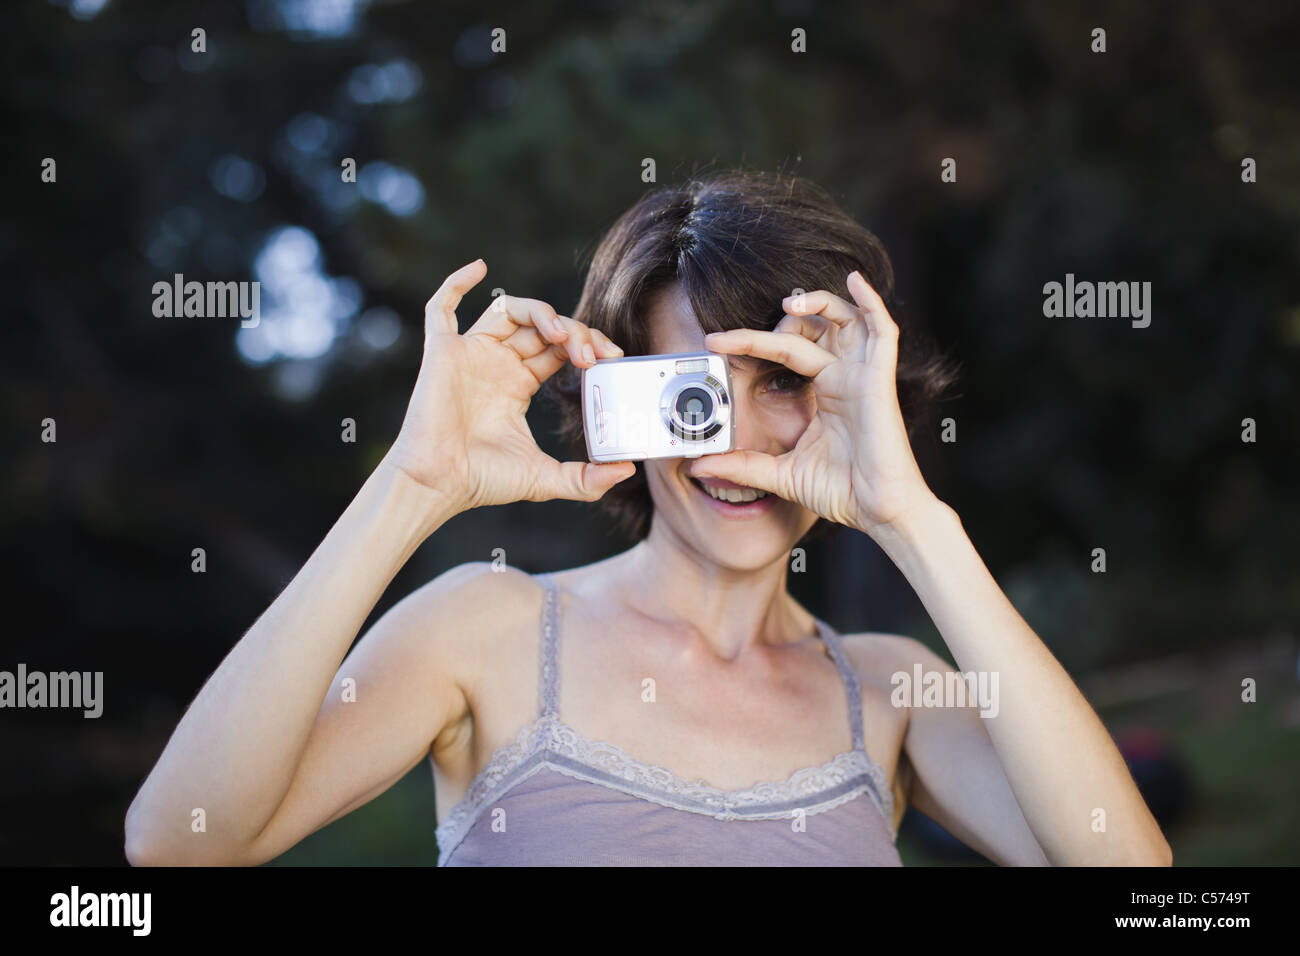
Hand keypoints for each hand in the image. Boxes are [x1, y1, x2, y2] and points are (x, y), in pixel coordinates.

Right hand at [382, 259, 634, 512]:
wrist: (439, 485)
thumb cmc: (483, 480)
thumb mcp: (547, 479)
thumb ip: (587, 480)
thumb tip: (626, 470)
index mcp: (516, 384)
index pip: (558, 347)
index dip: (586, 343)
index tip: (610, 357)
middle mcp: (495, 364)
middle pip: (541, 326)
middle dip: (574, 332)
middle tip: (592, 354)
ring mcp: (468, 355)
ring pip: (509, 310)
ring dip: (541, 312)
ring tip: (561, 334)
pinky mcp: (441, 352)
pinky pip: (441, 307)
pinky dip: (456, 282)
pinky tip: (479, 268)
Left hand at [687, 271, 937, 537]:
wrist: (879, 513)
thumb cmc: (844, 492)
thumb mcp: (780, 474)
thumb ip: (742, 466)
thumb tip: (698, 465)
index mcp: (825, 393)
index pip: (787, 351)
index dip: (754, 340)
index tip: (715, 341)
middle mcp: (844, 378)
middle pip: (815, 328)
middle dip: (783, 317)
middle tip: (739, 328)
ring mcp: (863, 376)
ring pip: (846, 319)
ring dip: (820, 301)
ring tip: (790, 300)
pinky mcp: (881, 381)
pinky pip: (883, 331)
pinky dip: (871, 302)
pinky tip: (855, 280)